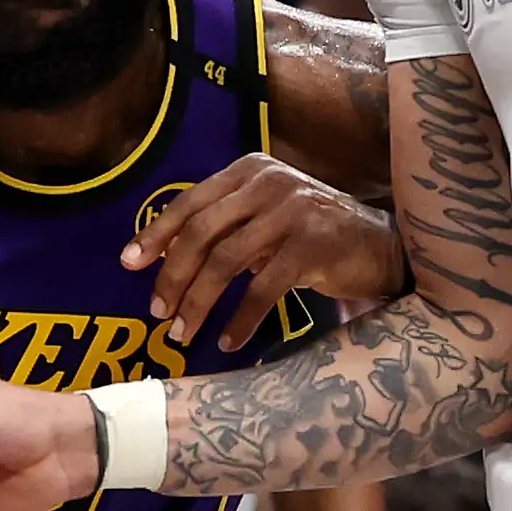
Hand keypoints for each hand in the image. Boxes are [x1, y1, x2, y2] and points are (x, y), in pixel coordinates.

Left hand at [122, 158, 403, 353]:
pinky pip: (263, 287)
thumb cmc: (313, 237)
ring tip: (183, 333)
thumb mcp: (266, 219)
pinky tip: (228, 340)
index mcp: (250, 170)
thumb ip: (225, 227)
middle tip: (158, 313)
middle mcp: (269, 182)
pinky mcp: (313, 244)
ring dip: (199, 302)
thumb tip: (165, 258)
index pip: (192, 202)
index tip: (129, 264)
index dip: (156, 234)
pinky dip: (241, 319)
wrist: (382, 246)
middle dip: (173, 276)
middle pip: (202, 232)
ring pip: (226, 261)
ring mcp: (293, 210)